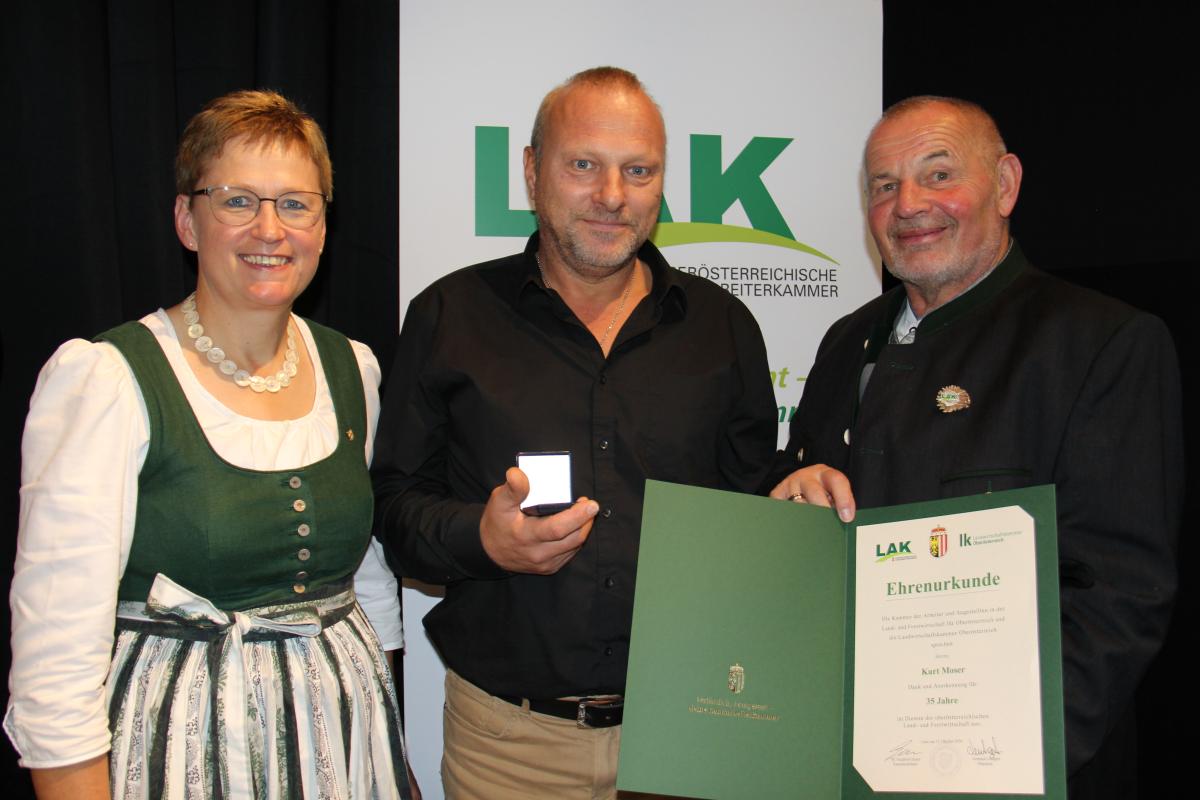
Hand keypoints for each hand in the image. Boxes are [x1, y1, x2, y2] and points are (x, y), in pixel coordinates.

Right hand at [480, 467, 598, 574]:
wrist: (489, 551)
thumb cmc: (497, 522)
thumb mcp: (499, 502)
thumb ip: (512, 488)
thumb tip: (518, 472)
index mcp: (525, 536)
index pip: (557, 529)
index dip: (577, 516)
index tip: (591, 504)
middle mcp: (537, 553)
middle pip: (573, 538)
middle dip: (586, 520)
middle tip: (590, 504)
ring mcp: (545, 563)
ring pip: (575, 546)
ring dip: (584, 528)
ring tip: (585, 512)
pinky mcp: (549, 568)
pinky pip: (570, 552)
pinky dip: (576, 537)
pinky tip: (576, 525)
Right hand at [769, 464, 855, 521]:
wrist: (797, 485)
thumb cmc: (821, 493)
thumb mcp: (832, 494)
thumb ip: (839, 504)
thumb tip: (844, 522)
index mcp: (825, 473)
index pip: (837, 480)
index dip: (844, 499)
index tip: (847, 517)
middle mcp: (806, 476)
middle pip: (815, 492)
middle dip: (823, 510)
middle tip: (828, 527)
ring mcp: (789, 484)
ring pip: (798, 504)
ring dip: (807, 518)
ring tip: (812, 530)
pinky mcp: (776, 494)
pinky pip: (784, 510)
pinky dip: (791, 520)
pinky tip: (797, 527)